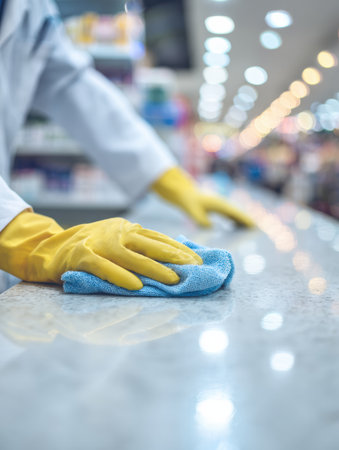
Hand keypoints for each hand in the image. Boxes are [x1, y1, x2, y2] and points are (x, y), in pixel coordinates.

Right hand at [0, 212, 201, 289]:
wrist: (48, 248)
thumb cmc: (88, 249)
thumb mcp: (115, 243)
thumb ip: (137, 248)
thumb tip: (169, 260)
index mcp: (126, 229)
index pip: (158, 238)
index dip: (178, 248)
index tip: (197, 259)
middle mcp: (115, 232)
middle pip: (149, 244)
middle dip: (174, 257)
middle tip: (194, 268)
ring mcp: (98, 242)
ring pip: (130, 256)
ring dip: (153, 269)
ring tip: (173, 280)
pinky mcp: (80, 256)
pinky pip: (103, 267)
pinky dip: (119, 276)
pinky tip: (136, 286)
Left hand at [152, 167, 254, 227]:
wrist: (184, 192)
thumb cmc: (188, 201)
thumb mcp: (193, 211)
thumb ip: (201, 220)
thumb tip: (211, 228)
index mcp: (219, 204)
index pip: (235, 213)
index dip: (244, 219)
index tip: (253, 225)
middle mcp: (222, 203)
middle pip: (238, 213)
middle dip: (247, 221)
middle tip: (257, 230)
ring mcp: (220, 205)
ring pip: (234, 214)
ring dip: (242, 221)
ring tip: (251, 230)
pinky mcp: (217, 207)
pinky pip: (229, 215)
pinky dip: (234, 220)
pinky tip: (237, 226)